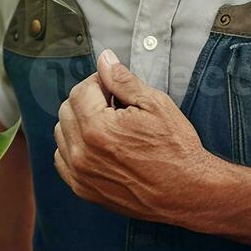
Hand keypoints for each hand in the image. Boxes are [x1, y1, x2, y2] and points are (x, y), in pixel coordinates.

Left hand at [53, 50, 221, 223]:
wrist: (187, 191)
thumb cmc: (176, 148)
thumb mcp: (155, 105)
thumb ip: (123, 80)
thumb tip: (105, 59)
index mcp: (98, 129)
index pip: (80, 91)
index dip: (98, 82)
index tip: (114, 87)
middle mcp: (83, 153)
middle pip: (67, 110)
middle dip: (87, 100)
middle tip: (113, 104)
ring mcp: (81, 174)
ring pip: (62, 134)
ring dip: (78, 122)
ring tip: (108, 125)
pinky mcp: (83, 189)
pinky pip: (63, 159)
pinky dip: (74, 147)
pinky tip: (98, 145)